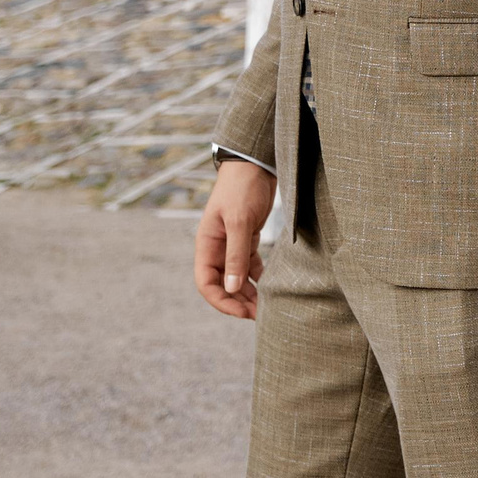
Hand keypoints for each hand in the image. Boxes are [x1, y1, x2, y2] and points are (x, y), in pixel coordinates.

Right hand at [194, 159, 275, 319]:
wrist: (255, 163)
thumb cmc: (242, 187)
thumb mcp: (239, 221)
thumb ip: (236, 255)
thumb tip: (231, 289)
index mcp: (207, 244)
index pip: (206, 283)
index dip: (221, 301)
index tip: (242, 312)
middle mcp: (217, 247)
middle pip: (223, 284)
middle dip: (238, 301)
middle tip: (260, 315)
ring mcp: (233, 243)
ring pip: (237, 277)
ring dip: (249, 292)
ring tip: (267, 306)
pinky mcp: (248, 237)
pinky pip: (250, 265)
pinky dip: (259, 277)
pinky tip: (272, 287)